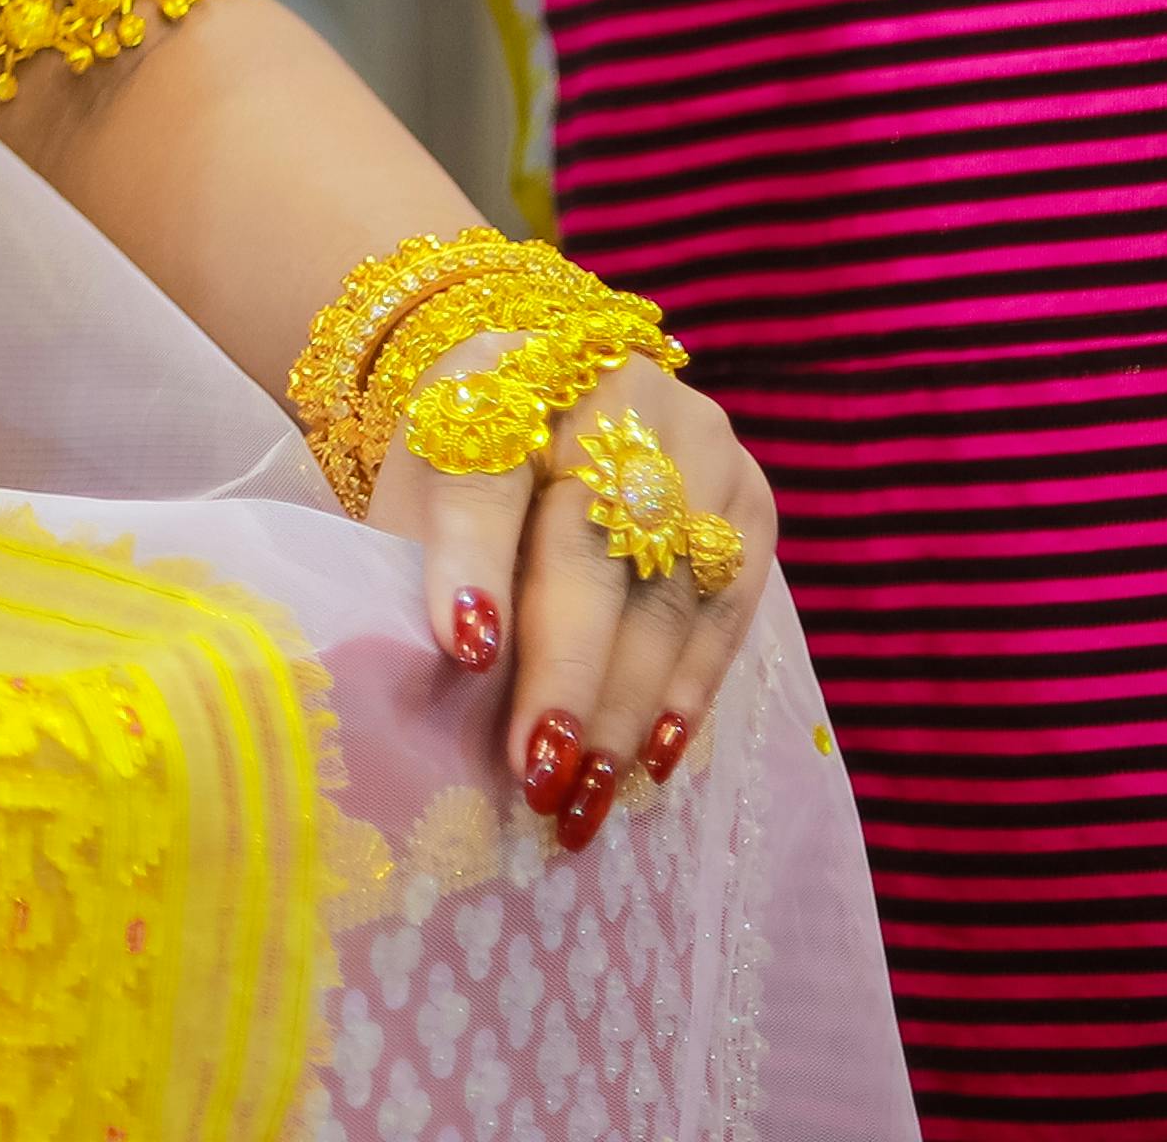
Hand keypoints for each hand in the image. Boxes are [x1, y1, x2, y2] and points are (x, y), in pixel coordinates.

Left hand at [389, 358, 773, 848]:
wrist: (544, 397)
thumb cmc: (462, 470)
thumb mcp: (415, 496)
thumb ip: (418, 569)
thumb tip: (438, 691)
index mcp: (494, 375)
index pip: (482, 476)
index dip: (472, 564)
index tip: (464, 650)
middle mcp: (609, 388)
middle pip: (588, 542)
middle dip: (564, 670)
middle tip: (536, 770)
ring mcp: (696, 435)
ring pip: (667, 586)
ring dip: (628, 704)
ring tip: (589, 791)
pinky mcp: (750, 493)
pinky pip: (727, 604)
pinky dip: (689, 687)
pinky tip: (656, 755)